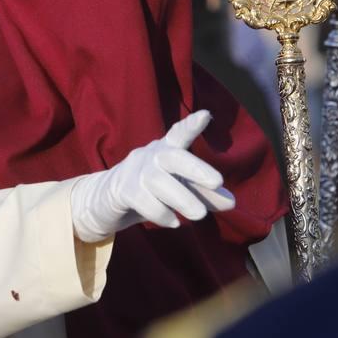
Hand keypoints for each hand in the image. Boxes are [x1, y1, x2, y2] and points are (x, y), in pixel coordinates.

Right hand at [70, 110, 235, 242]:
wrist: (105, 200)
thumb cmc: (150, 189)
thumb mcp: (179, 189)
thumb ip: (204, 194)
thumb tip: (232, 203)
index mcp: (166, 150)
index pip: (179, 134)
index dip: (191, 125)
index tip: (206, 115)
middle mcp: (151, 156)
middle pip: (173, 157)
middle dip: (196, 168)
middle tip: (218, 182)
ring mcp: (134, 172)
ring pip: (159, 182)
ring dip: (182, 198)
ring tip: (200, 215)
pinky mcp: (122, 191)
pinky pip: (143, 200)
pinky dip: (160, 213)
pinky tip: (173, 222)